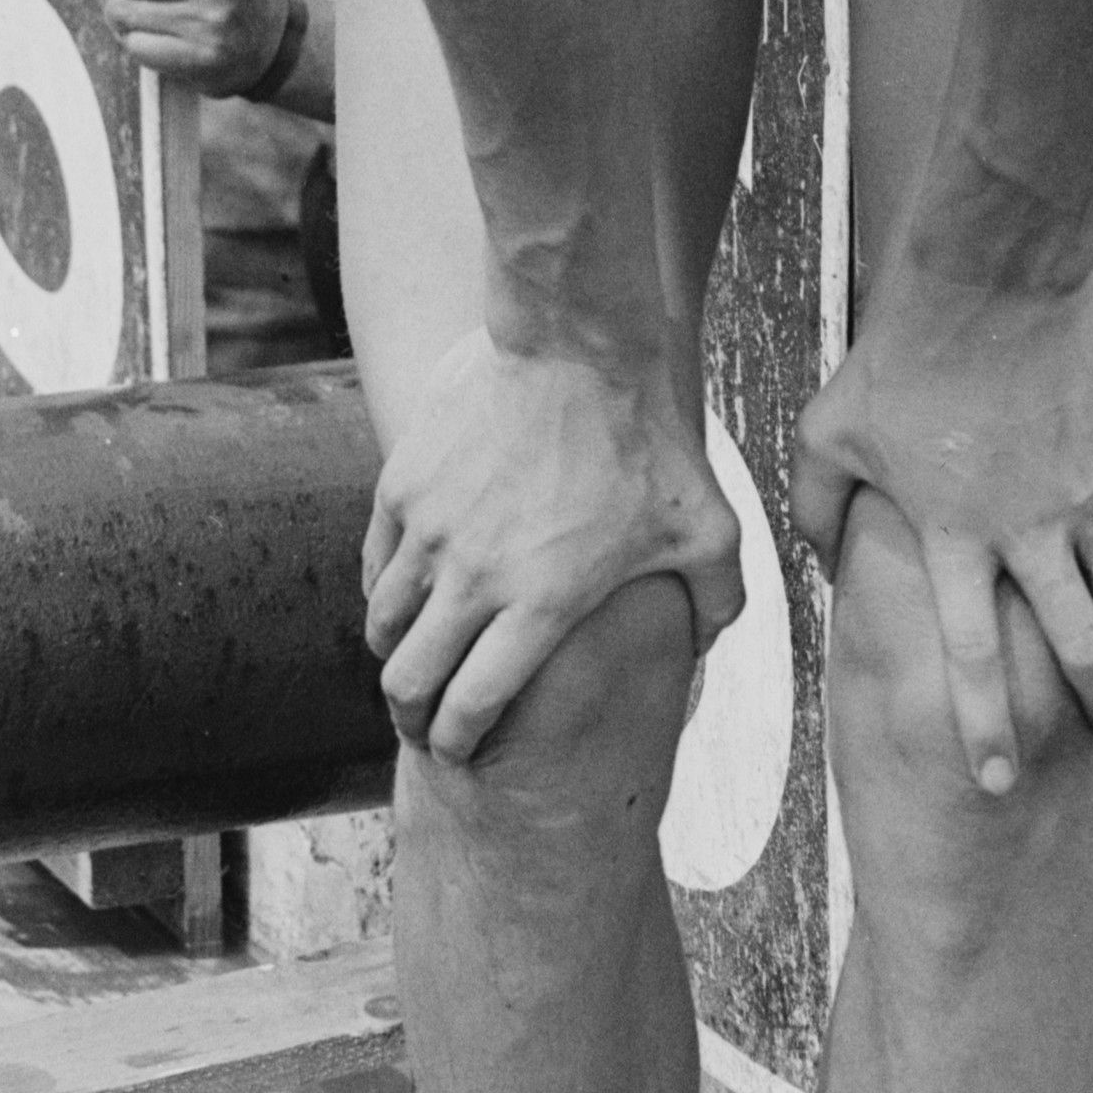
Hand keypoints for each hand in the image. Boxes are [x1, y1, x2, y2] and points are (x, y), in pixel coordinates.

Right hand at [364, 329, 736, 767]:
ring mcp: (430, 530)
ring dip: (392, 651)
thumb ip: (717, 600)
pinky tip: (399, 592)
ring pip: (382, 621)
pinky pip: (375, 560)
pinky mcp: (404, 484)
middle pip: (408, 678)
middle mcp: (474, 578)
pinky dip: (383, 588)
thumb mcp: (708, 527)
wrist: (578, 342)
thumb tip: (710, 647)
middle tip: (417, 720)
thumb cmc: (649, 437)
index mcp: (541, 605)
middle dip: (410, 714)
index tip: (456, 750)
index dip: (456, 740)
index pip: (474, 704)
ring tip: (404, 657)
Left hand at [788, 258, 1092, 797]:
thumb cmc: (899, 351)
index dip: (983, 728)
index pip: (968, 660)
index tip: (997, 782)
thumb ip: (820, 509)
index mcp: (951, 539)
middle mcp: (1026, 531)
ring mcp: (1088, 494)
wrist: (990, 271)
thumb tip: (823, 562)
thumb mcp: (830, 431)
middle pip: (1075, 647)